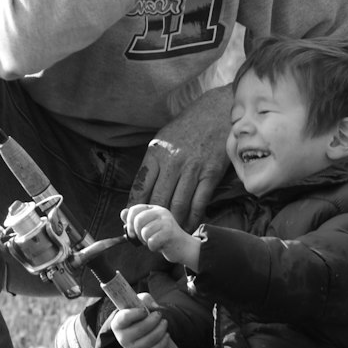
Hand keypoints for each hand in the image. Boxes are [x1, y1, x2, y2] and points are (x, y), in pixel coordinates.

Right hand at [109, 292, 169, 347]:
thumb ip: (145, 299)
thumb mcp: (139, 302)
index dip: (135, 313)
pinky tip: (166, 334)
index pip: (124, 318)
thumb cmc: (138, 313)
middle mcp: (122, 338)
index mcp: (118, 323)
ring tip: (164, 322)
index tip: (144, 310)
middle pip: (140, 329)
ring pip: (150, 340)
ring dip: (161, 329)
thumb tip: (155, 307)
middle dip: (153, 320)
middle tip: (159, 314)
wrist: (140, 329)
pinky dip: (163, 341)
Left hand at [121, 204, 200, 270]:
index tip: (132, 233)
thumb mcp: (148, 227)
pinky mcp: (170, 232)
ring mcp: (166, 221)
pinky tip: (159, 246)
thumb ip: (135, 221)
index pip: (134, 209)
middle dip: (137, 234)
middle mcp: (160, 212)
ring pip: (145, 232)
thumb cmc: (163, 238)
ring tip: (154, 241)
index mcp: (154, 209)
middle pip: (138, 220)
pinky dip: (153, 247)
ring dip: (146, 241)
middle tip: (144, 239)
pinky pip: (152, 241)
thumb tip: (122, 212)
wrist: (182, 247)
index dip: (129, 222)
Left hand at [128, 85, 230, 227]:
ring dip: (172, 224)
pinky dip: (192, 219)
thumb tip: (141, 192)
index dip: (133, 209)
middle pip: (158, 201)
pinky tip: (188, 226)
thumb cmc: (188, 126)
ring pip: (178, 206)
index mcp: (156, 153)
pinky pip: (198, 203)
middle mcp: (172, 162)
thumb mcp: (163, 139)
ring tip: (168, 235)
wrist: (217, 112)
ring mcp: (192, 169)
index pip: (139, 187)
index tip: (130, 222)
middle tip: (147, 236)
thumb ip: (153, 164)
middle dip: (151, 222)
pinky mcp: (211, 174)